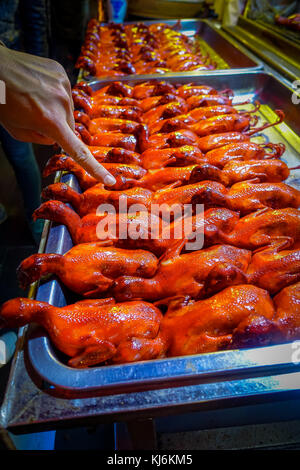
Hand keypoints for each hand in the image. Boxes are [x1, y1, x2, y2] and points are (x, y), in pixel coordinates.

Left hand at [0, 46, 115, 184]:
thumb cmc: (1, 99)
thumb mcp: (16, 130)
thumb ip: (40, 139)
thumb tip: (54, 137)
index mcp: (50, 121)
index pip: (79, 151)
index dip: (95, 168)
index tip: (109, 179)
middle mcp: (62, 103)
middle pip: (70, 127)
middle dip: (58, 127)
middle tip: (36, 117)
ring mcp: (63, 85)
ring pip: (67, 109)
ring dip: (55, 109)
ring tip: (34, 99)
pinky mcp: (61, 72)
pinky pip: (63, 92)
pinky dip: (54, 94)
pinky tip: (38, 88)